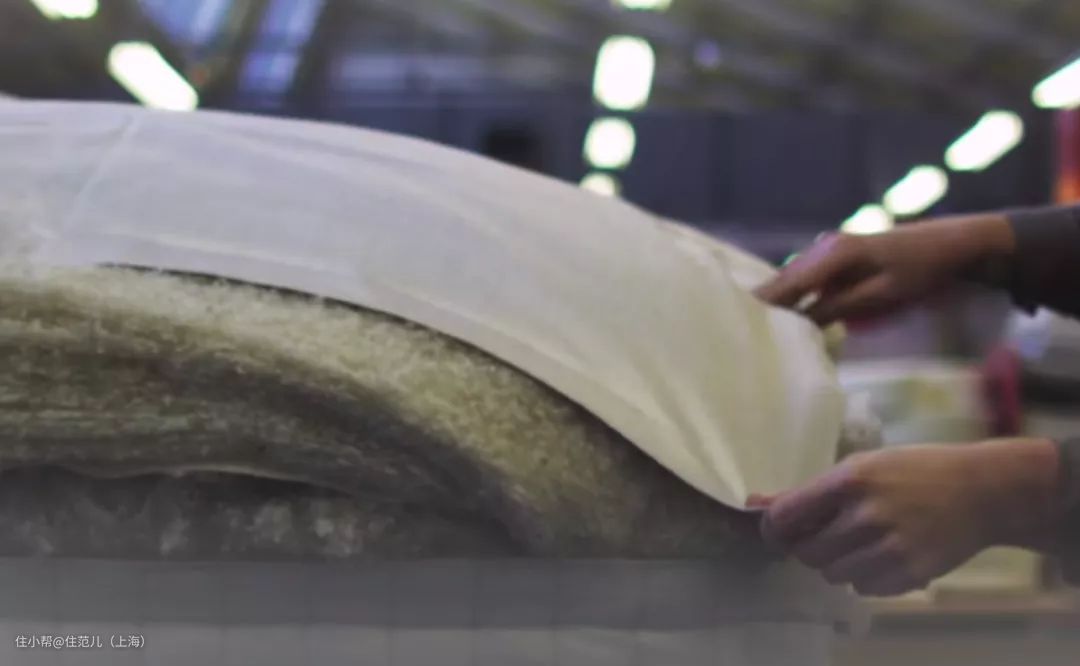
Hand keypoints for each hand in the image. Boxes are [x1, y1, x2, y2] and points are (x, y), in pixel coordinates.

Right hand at [754, 214, 1014, 325]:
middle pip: (785, 279)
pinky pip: (807, 277)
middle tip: (734, 327)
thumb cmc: (923, 269)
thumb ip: (839, 307)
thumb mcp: (882, 294)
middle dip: (762, 302)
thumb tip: (800, 323)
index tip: (739, 323)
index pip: (789, 284)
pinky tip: (784, 311)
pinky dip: (794, 293)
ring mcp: (831, 248)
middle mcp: (825, 247)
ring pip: (794, 277)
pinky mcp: (839, 256)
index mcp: (835, 254)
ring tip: (752, 322)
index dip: (764, 304)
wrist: (953, 243)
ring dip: (776, 299)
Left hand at [757, 439, 1061, 595]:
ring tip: (861, 542)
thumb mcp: (861, 466)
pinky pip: (864, 588)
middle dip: (809, 547)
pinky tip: (884, 554)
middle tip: (827, 534)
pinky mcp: (910, 573)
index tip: (779, 531)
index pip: (787, 517)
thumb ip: (807, 491)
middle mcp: (866, 515)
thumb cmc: (914, 471)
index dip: (775, 528)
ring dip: (838, 563)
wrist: (982, 491)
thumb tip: (755, 503)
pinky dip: (866, 577)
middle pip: (806, 552)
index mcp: (850, 480)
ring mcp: (890, 547)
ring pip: (832, 575)